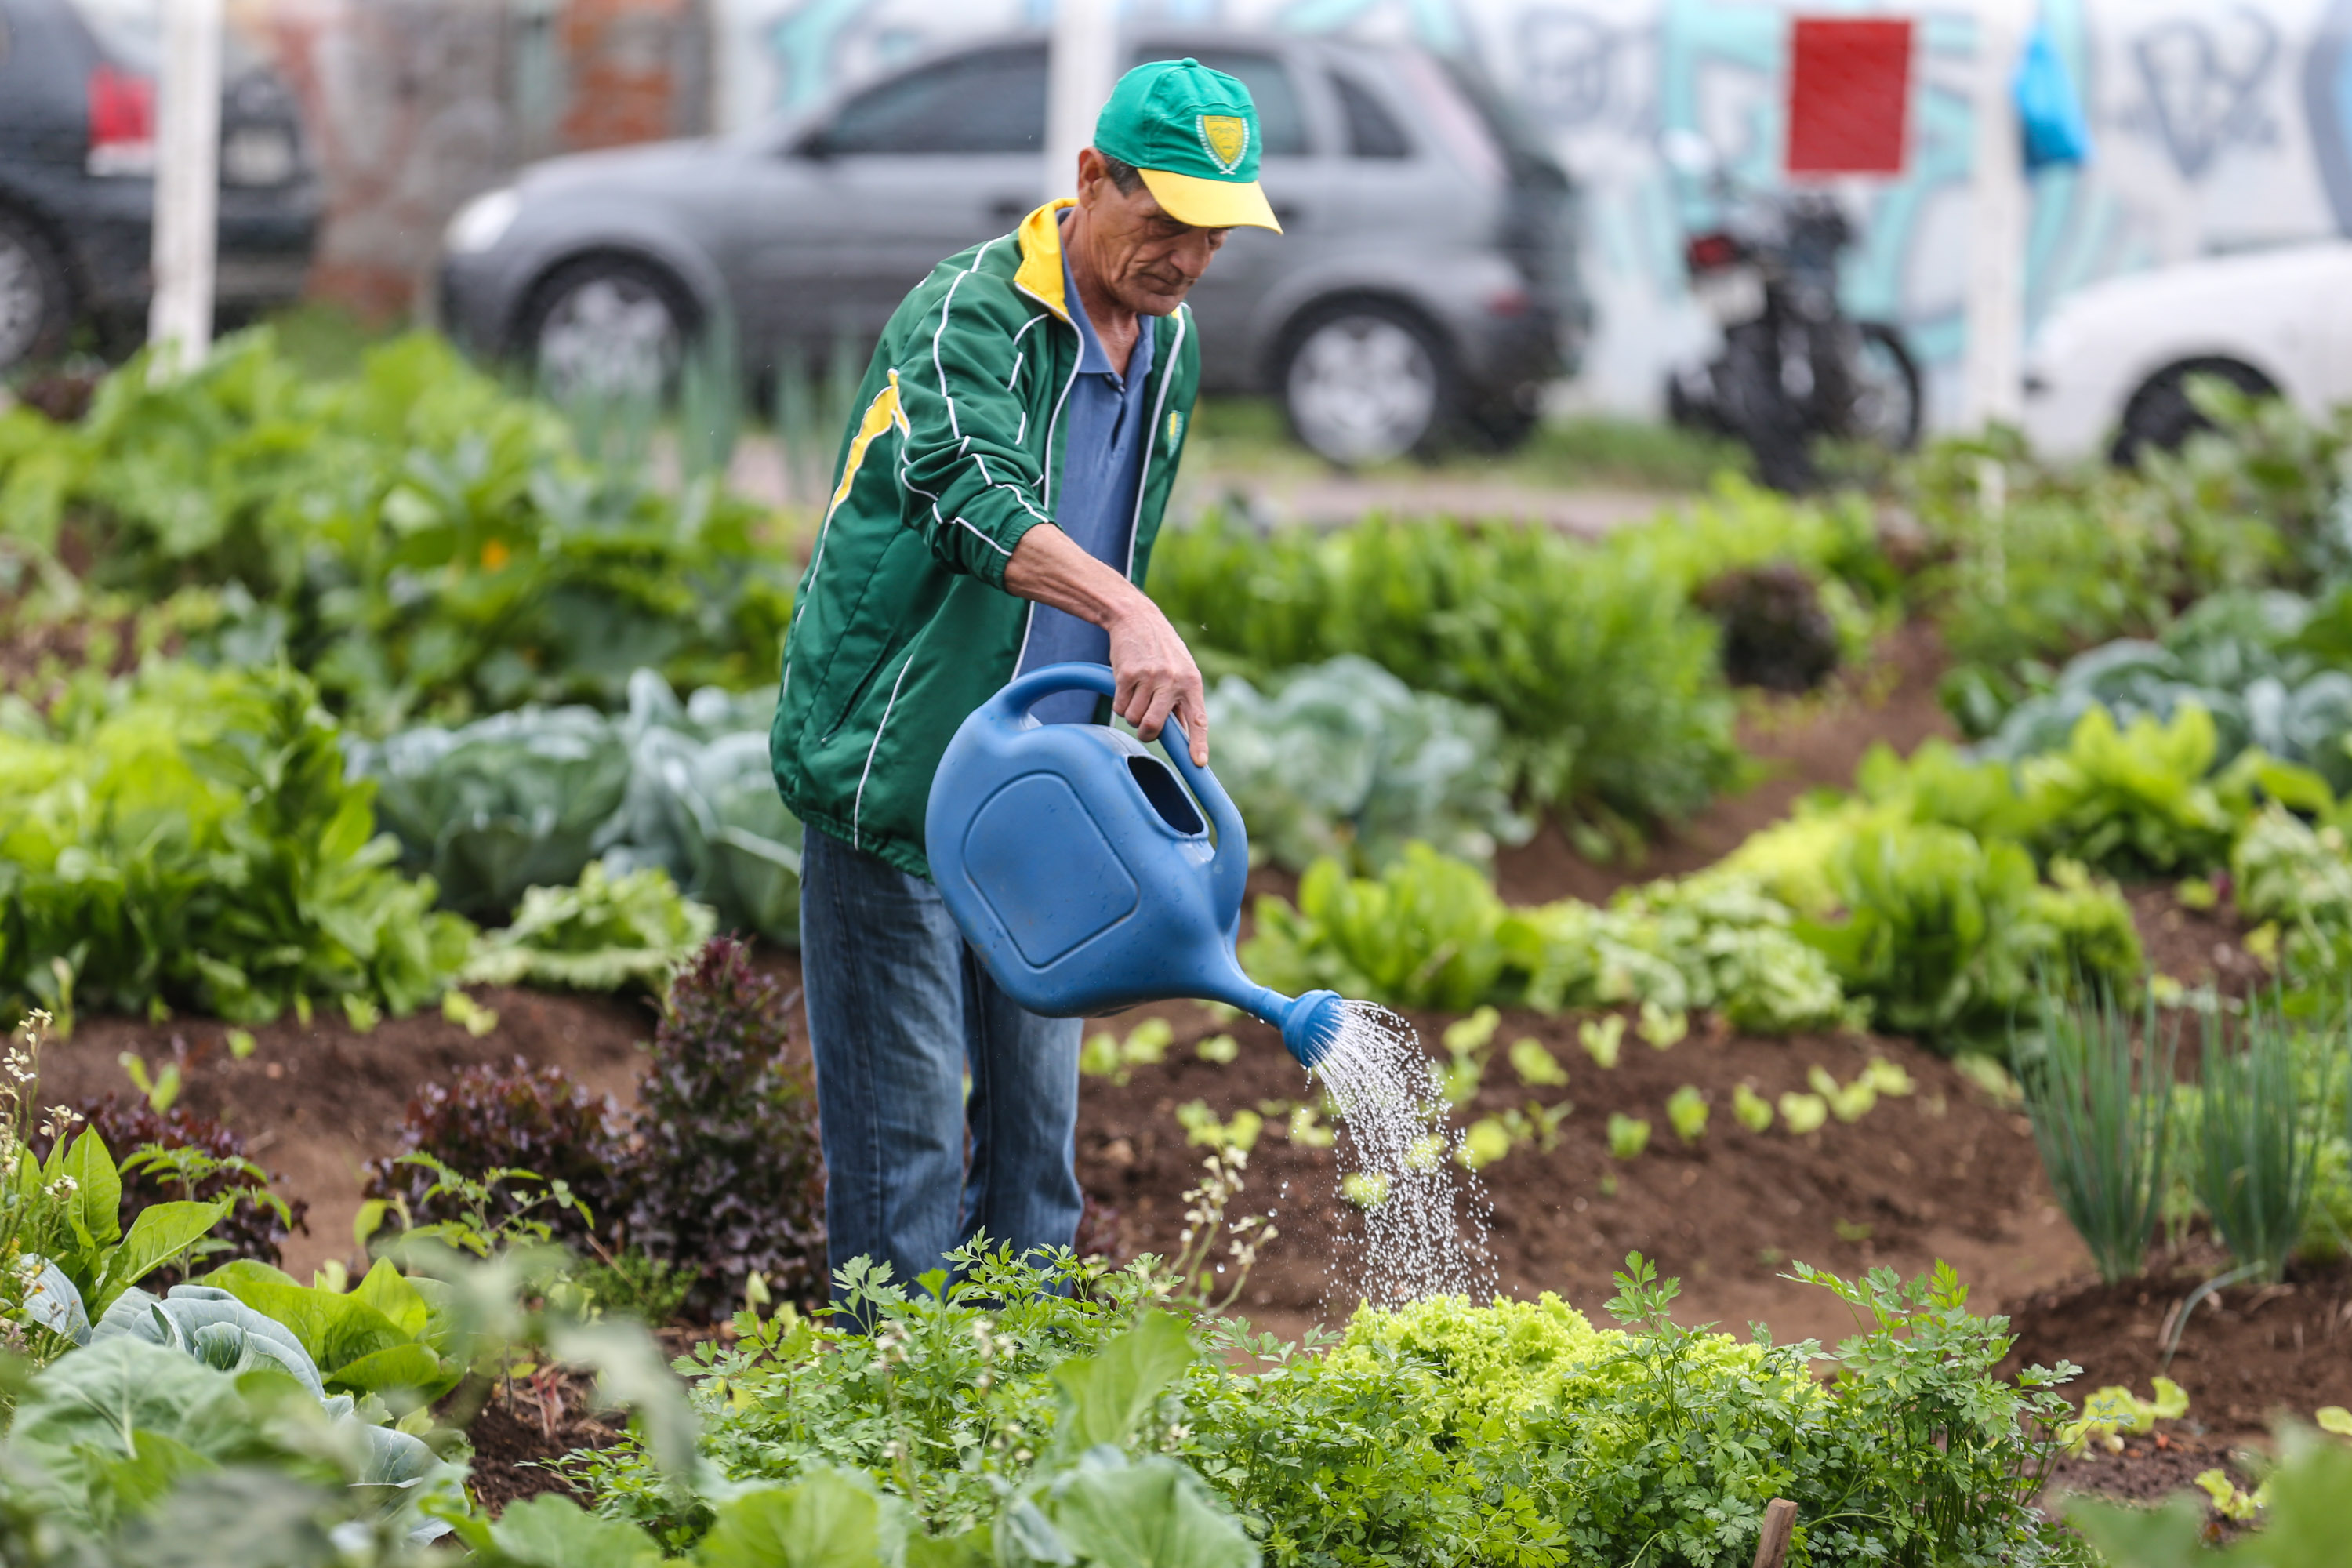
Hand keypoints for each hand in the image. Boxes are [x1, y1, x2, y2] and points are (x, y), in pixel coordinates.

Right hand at [1106, 596, 1207, 764]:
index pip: (1198, 719)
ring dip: (1132, 716)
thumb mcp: (1182, 672)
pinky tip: (1126, 687)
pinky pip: (1119, 706)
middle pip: (1154, 726)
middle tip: (1144, 729)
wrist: (1137, 619)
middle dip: (1146, 734)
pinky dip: (1120, 704)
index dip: (1198, 743)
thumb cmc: (1163, 651)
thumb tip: (1184, 737)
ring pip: (1134, 719)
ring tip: (1137, 697)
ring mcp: (1148, 677)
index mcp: (1192, 683)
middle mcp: (1172, 680)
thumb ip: (1183, 703)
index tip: (1198, 763)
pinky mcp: (1126, 674)